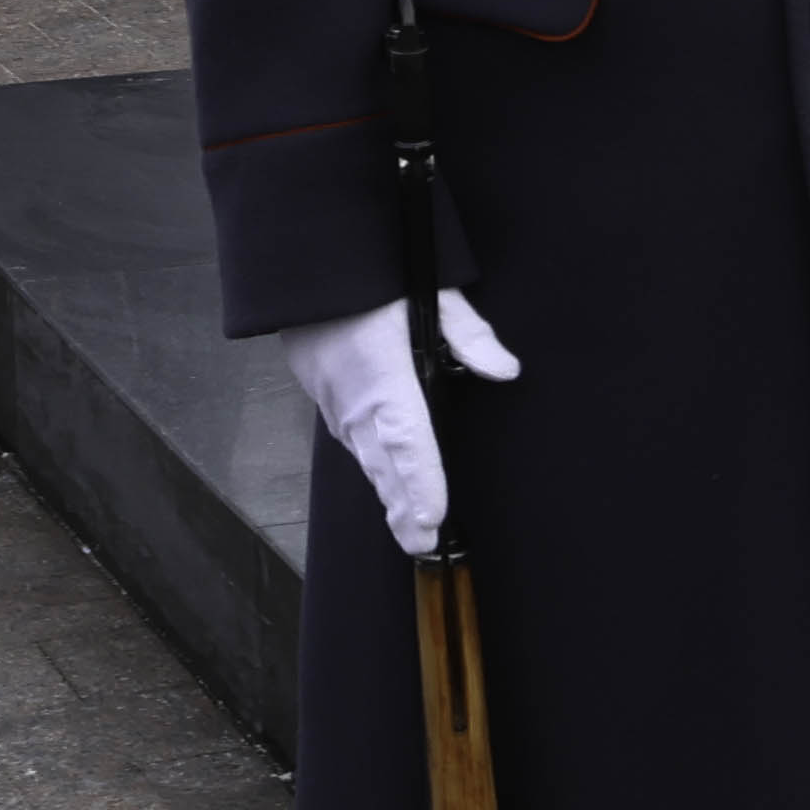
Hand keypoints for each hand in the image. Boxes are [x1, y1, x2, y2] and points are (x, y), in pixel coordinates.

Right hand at [288, 288, 516, 552]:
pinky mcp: (325, 394)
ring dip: (387, 491)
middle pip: (383, 462)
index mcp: (383, 375)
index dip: (420, 482)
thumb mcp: (430, 291)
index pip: (407, 440)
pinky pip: (350, 437)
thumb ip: (468, 334)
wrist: (305, 264)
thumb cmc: (371, 275)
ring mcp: (335, 399)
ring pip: (364, 455)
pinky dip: (370, 464)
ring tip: (408, 529)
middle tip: (422, 545)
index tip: (434, 518)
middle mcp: (355, 397)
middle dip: (403, 506)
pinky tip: (384, 481)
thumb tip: (505, 370)